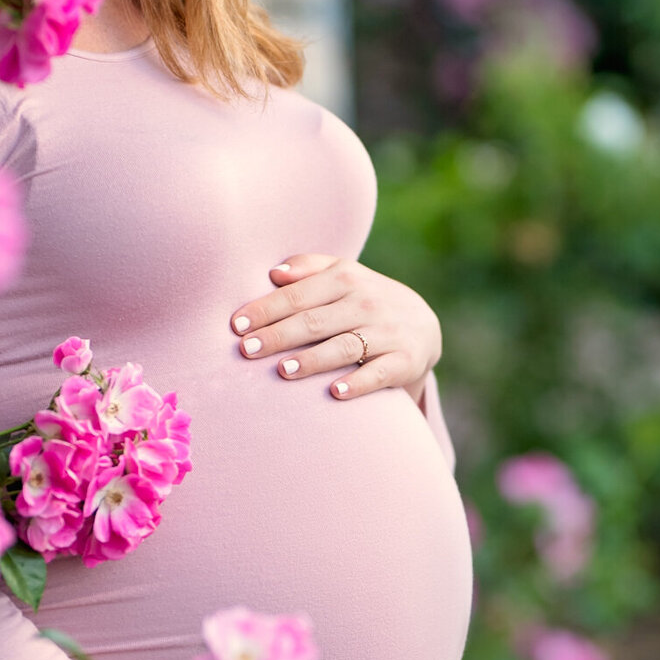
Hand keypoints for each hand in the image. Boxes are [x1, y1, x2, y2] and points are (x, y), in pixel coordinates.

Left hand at [230, 253, 442, 402]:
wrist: (423, 325)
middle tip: (246, 350)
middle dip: (278, 335)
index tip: (236, 325)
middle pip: (314, 321)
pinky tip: (335, 392)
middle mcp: (366, 302)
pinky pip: (379, 373)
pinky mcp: (404, 360)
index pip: (298, 295)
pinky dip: (359, 383)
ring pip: (344, 346)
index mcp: (346, 278)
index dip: (266, 309)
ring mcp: (386, 332)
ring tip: (283, 371)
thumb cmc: (364, 299)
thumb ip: (309, 267)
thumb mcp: (343, 273)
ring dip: (313, 359)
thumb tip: (273, 273)